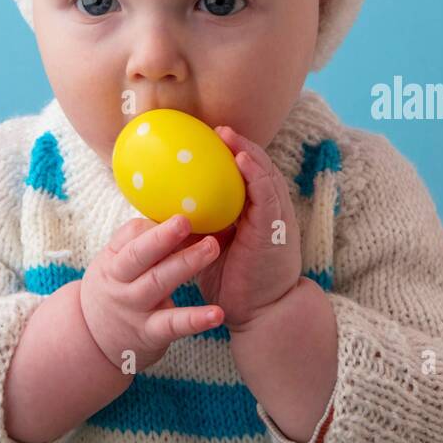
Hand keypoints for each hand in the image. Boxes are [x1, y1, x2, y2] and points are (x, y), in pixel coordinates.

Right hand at [80, 214, 223, 371]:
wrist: (91, 342)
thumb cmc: (115, 290)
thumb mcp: (115, 264)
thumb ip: (141, 242)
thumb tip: (180, 211)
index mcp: (114, 259)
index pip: (132, 234)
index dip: (156, 224)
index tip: (182, 212)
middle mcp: (120, 282)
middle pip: (140, 255)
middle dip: (163, 237)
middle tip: (187, 220)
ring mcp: (135, 308)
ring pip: (158, 282)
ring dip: (186, 264)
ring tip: (213, 247)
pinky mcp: (150, 334)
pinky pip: (174, 325)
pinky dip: (195, 319)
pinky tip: (217, 313)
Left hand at [173, 124, 303, 331]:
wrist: (260, 314)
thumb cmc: (233, 281)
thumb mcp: (211, 246)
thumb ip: (200, 223)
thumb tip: (167, 205)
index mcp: (255, 214)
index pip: (247, 177)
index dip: (232, 156)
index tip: (211, 139)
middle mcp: (269, 212)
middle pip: (258, 169)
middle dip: (240, 146)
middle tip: (218, 129)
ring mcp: (275, 219)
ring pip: (265, 176)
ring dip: (247, 153)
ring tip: (228, 135)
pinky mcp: (274, 229)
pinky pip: (268, 195)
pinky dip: (256, 174)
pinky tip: (241, 160)